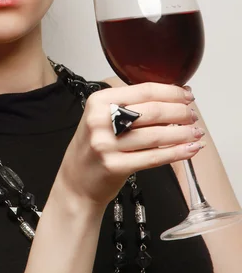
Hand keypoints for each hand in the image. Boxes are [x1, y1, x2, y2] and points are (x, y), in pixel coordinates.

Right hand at [58, 82, 203, 206]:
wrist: (76, 181)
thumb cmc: (94, 147)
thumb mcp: (102, 118)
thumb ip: (129, 106)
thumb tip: (171, 99)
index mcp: (99, 101)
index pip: (144, 91)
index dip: (171, 92)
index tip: (187, 96)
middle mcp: (101, 120)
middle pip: (152, 111)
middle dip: (179, 112)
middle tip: (192, 115)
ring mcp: (107, 144)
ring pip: (156, 135)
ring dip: (182, 134)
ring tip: (195, 133)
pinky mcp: (115, 166)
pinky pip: (153, 157)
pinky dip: (176, 153)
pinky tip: (188, 150)